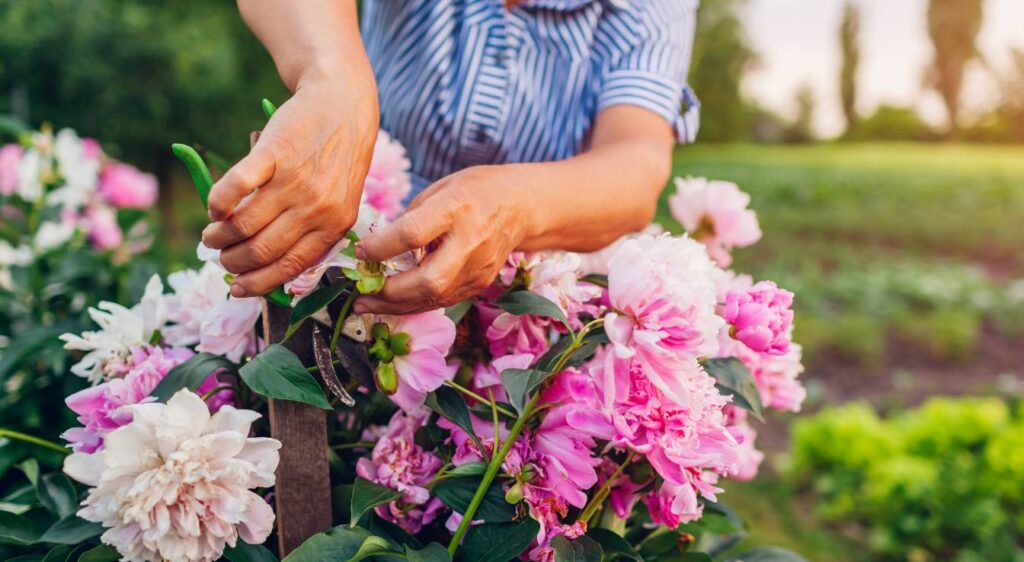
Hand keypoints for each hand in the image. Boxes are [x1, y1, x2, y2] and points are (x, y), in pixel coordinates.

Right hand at [201, 78, 377, 296]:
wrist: (342, 104)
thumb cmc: (338, 158)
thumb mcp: (340, 201)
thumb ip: (314, 231)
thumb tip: (271, 267)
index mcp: (335, 224)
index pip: (291, 266)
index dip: (259, 282)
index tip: (237, 288)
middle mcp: (316, 206)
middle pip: (263, 249)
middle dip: (233, 261)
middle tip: (220, 257)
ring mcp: (295, 179)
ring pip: (244, 223)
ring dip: (219, 235)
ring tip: (211, 235)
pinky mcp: (273, 152)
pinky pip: (235, 187)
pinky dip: (218, 202)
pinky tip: (214, 208)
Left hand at [353, 166, 534, 313]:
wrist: (520, 206)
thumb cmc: (474, 191)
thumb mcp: (438, 189)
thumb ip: (410, 219)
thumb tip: (377, 248)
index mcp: (456, 207)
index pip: (412, 234)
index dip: (381, 247)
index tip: (360, 253)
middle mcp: (470, 241)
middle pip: (428, 280)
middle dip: (389, 292)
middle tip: (361, 294)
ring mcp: (478, 268)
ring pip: (434, 298)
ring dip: (396, 306)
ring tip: (368, 304)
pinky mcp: (479, 283)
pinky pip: (443, 300)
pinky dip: (415, 304)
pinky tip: (394, 303)